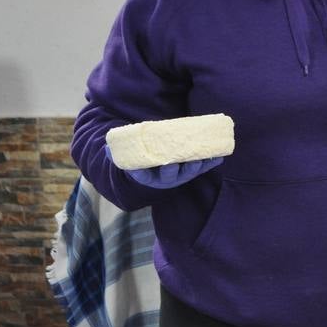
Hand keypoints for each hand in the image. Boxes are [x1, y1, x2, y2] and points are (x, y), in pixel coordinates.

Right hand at [107, 146, 223, 188]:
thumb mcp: (125, 161)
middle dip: (176, 167)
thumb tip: (107, 147)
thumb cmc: (137, 163)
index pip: (146, 175)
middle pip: (171, 175)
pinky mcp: (190, 172)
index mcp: (146, 176)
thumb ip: (116, 154)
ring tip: (205, 156)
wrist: (149, 176)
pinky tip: (219, 156)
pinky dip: (209, 163)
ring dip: (197, 164)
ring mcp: (178, 176)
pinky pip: (201, 168)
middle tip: (179, 159)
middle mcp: (163, 179)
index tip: (157, 164)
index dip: (150, 170)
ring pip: (188, 172)